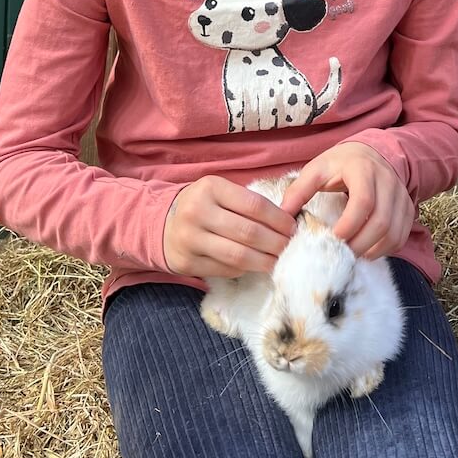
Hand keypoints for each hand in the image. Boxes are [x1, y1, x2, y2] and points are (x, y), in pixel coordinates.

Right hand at [163, 175, 295, 278]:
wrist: (163, 224)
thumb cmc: (203, 205)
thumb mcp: (221, 192)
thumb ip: (248, 203)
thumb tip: (287, 221)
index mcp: (210, 188)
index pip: (255, 205)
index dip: (279, 219)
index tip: (293, 227)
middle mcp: (197, 212)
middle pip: (249, 233)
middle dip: (276, 243)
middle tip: (290, 247)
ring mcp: (190, 239)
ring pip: (238, 256)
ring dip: (265, 261)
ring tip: (279, 260)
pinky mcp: (187, 263)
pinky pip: (225, 270)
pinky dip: (245, 269)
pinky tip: (255, 265)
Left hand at [280, 143, 413, 259]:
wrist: (370, 153)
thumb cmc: (340, 163)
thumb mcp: (317, 169)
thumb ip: (299, 190)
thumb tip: (282, 217)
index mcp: (363, 170)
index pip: (363, 202)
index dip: (348, 226)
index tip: (331, 240)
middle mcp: (388, 182)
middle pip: (381, 222)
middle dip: (359, 244)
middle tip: (340, 255)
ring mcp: (401, 196)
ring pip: (394, 232)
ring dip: (373, 250)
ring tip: (352, 255)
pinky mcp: (407, 208)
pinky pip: (401, 236)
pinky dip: (385, 249)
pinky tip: (367, 250)